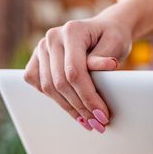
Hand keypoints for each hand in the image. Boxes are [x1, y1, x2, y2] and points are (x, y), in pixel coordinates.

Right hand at [24, 15, 129, 131]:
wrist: (103, 30)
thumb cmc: (112, 36)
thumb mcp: (116, 42)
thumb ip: (106, 55)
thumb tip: (108, 66)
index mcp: (71, 31)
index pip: (74, 72)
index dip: (88, 97)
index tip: (102, 114)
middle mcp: (52, 38)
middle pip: (60, 82)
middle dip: (80, 107)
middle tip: (98, 123)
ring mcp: (41, 48)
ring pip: (48, 87)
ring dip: (68, 108)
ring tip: (87, 122)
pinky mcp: (36, 59)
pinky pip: (37, 84)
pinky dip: (53, 99)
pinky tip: (72, 110)